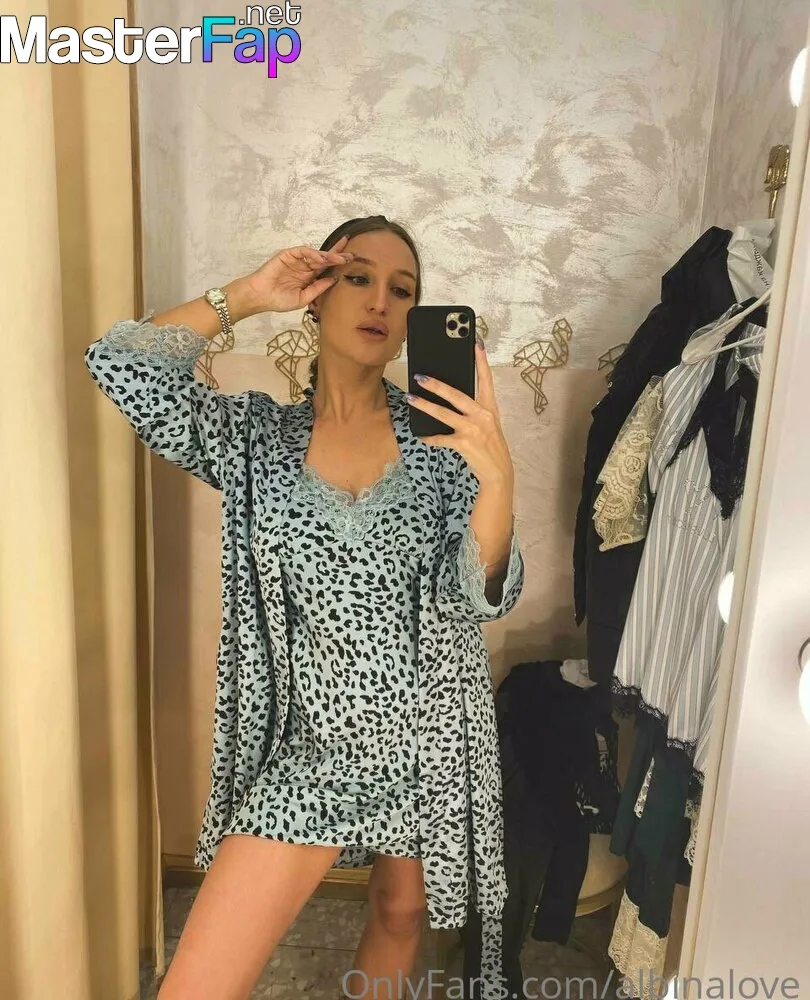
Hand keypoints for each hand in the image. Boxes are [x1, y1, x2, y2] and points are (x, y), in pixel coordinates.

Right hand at [242, 235, 354, 313]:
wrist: (261, 297)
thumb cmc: (279, 300)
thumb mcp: (304, 298)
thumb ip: (318, 288)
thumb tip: (334, 279)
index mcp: (309, 277)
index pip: (326, 268)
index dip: (338, 263)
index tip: (351, 261)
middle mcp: (305, 266)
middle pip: (324, 258)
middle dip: (338, 255)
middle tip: (351, 254)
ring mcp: (297, 260)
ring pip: (316, 254)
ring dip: (328, 255)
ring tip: (339, 259)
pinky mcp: (288, 254)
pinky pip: (303, 251)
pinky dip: (313, 253)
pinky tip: (321, 259)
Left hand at [407, 337, 514, 488]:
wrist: (498, 472)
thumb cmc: (491, 445)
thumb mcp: (488, 423)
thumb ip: (474, 410)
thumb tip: (450, 397)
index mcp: (490, 407)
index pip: (486, 379)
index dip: (481, 360)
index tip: (476, 342)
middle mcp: (482, 416)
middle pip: (456, 394)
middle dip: (436, 384)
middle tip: (420, 376)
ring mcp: (473, 430)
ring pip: (443, 414)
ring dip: (424, 405)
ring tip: (410, 398)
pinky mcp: (464, 444)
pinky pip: (440, 438)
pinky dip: (429, 437)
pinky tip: (420, 435)